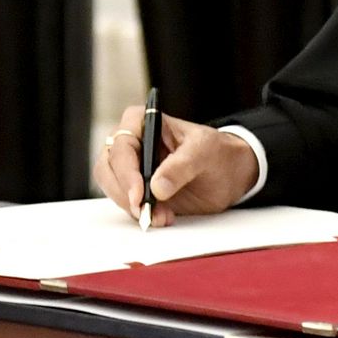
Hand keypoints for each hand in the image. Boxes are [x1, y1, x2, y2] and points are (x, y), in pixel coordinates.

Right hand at [92, 106, 259, 227]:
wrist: (230, 173)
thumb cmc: (217, 152)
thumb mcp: (205, 151)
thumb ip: (182, 166)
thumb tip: (157, 186)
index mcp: (142, 121)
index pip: (122, 145)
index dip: (126, 171)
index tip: (140, 194)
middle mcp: (131, 142)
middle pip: (108, 168)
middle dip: (125, 193)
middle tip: (146, 211)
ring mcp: (131, 167)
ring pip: (112, 188)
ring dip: (133, 207)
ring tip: (162, 215)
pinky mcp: (137, 189)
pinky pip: (126, 203)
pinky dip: (141, 214)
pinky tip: (163, 216)